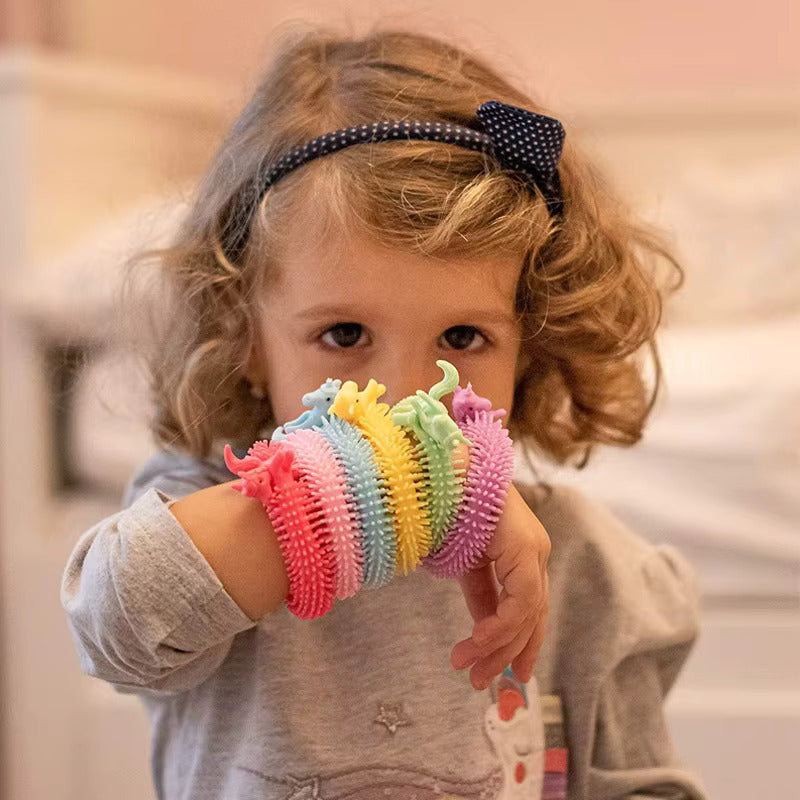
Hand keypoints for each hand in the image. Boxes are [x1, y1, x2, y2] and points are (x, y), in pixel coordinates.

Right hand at [450, 484, 549, 689]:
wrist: (447, 466)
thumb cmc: (453, 505)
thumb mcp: (465, 560)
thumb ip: (479, 592)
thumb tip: (482, 628)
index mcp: (524, 553)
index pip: (528, 609)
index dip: (518, 643)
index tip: (502, 672)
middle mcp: (536, 553)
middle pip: (531, 617)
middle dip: (505, 653)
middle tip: (480, 681)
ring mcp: (534, 549)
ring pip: (527, 614)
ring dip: (495, 646)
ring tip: (469, 669)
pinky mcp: (525, 548)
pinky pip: (520, 601)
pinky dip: (499, 627)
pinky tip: (477, 641)